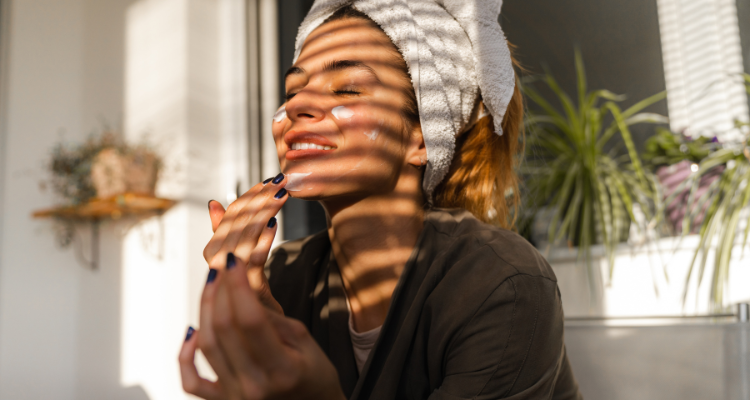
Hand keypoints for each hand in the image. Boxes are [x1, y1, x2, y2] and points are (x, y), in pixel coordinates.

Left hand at [179, 254, 346, 399]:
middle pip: (223, 329)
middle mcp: (253, 386)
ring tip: (213, 285)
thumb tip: (241, 292)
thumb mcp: (305, 340)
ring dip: (205, 309)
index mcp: (281, 371)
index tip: (235, 262)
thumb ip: (271, 319)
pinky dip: (185, 355)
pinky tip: (192, 330)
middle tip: (223, 266)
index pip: (250, 320)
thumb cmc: (313, 375)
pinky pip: (192, 381)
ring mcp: (234, 396)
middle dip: (221, 290)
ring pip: (207, 345)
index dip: (239, 286)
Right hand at [204, 174, 287, 313]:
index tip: (268, 181)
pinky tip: (273, 225)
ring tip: (281, 195)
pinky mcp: (249, 296)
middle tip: (279, 181)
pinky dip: (262, 242)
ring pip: (242, 241)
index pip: (229, 219)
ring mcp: (232, 284)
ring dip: (262, 213)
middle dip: (258, 200)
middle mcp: (219, 269)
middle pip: (234, 227)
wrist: (265, 340)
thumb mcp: (242, 263)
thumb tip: (214, 203)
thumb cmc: (254, 298)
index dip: (247, 198)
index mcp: (216, 257)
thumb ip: (227, 234)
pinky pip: (253, 264)